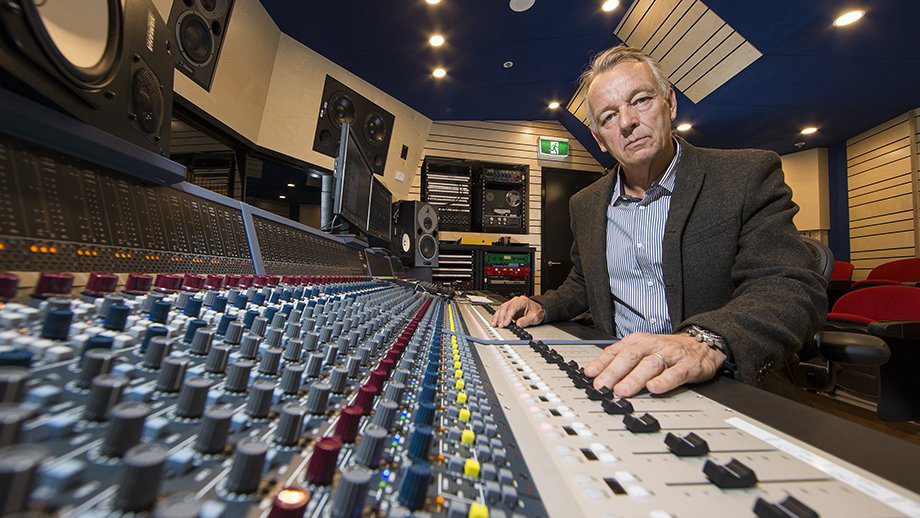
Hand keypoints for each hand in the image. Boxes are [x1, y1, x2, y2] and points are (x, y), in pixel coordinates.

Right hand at [489, 295, 544, 327]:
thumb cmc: (536, 312)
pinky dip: (497, 317)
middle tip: (500, 325)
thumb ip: (526, 320)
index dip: (508, 316)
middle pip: (505, 307)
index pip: (513, 307)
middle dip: (501, 317)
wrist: (537, 310)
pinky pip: (500, 311)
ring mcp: (511, 304)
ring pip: (501, 308)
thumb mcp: (534, 317)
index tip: (505, 323)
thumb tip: (518, 324)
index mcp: (522, 301)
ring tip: (494, 324)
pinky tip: (494, 322)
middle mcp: (515, 301)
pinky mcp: (508, 308)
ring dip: (497, 317)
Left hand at [584, 332, 725, 396]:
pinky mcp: (687, 366)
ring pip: (649, 365)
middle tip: (602, 386)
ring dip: (634, 378)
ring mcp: (670, 355)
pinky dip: (664, 381)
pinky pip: (675, 373)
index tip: (589, 375)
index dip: (601, 363)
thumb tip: (596, 375)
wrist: (702, 344)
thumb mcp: (642, 349)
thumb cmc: (667, 350)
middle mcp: (652, 346)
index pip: (615, 351)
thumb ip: (621, 361)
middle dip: (614, 372)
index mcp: (638, 342)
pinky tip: (654, 388)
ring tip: (622, 391)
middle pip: (630, 357)